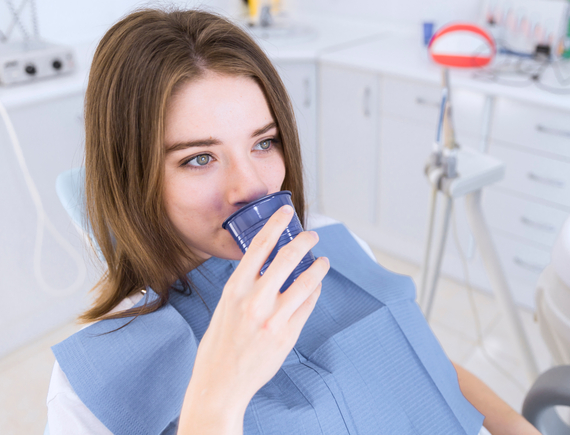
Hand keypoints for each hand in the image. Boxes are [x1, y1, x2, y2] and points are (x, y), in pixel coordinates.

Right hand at [178, 205, 329, 433]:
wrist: (220, 383)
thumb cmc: (220, 345)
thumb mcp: (225, 307)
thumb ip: (246, 286)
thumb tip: (267, 266)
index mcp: (235, 288)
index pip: (259, 246)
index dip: (276, 224)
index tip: (286, 211)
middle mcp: (255, 300)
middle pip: (287, 257)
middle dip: (304, 241)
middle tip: (312, 235)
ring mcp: (273, 318)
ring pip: (305, 282)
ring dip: (318, 267)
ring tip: (323, 261)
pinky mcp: (287, 334)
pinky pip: (307, 306)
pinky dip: (314, 292)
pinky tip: (316, 287)